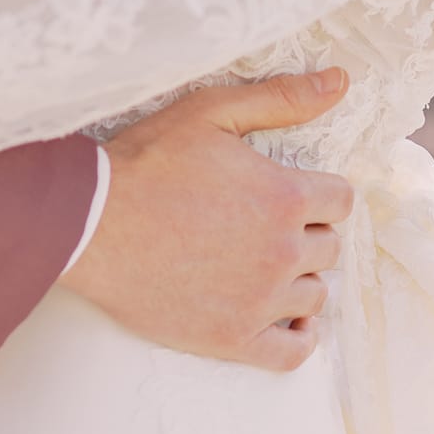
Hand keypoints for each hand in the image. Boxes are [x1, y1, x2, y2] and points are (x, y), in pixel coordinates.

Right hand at [63, 70, 353, 372]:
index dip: (319, 191)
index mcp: (283, 197)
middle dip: (308, 231)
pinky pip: (294, 353)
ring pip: (315, 296)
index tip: (292, 189)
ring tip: (266, 261)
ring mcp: (258, 302)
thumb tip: (339, 80)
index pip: (341, 200)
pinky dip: (299, 336)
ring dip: (300, 277)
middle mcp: (281, 253)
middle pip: (329, 248)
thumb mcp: (213, 110)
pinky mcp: (231, 339)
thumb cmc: (149, 159)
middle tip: (267, 221)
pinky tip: (285, 316)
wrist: (92, 221)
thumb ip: (282, 98)